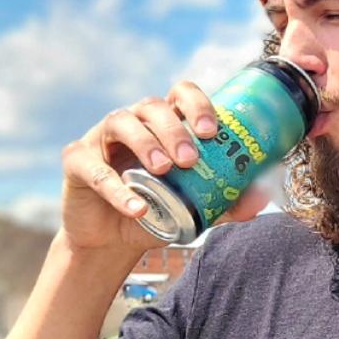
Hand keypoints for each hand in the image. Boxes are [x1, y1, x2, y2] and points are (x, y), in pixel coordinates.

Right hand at [60, 80, 267, 251]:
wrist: (112, 242)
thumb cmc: (156, 213)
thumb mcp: (194, 210)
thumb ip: (225, 203)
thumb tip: (262, 198)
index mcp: (163, 125)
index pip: (180, 96)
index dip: (196, 105)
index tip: (213, 131)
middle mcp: (133, 123)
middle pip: (152, 106)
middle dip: (173, 128)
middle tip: (190, 158)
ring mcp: (101, 138)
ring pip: (121, 121)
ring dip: (146, 143)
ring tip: (163, 170)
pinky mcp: (77, 162)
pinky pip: (94, 169)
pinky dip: (117, 189)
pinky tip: (137, 208)